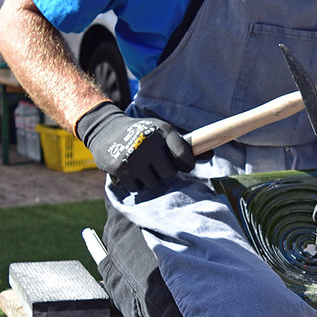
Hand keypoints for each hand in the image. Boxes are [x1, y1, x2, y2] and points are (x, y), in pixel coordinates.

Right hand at [76, 102, 195, 191]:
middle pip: (169, 174)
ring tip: (141, 165)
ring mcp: (134, 156)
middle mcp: (150, 142)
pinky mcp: (120, 168)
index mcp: (164, 131)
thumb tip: (211, 155)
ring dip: (149, 179)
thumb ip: (185, 146)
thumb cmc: (143, 133)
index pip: (185, 157)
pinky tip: (129, 170)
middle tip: (154, 163)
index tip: (181, 164)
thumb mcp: (163, 133)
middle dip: (163, 172)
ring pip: (154, 183)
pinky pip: (137, 188)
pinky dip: (135, 183)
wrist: (106, 128)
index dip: (186, 165)